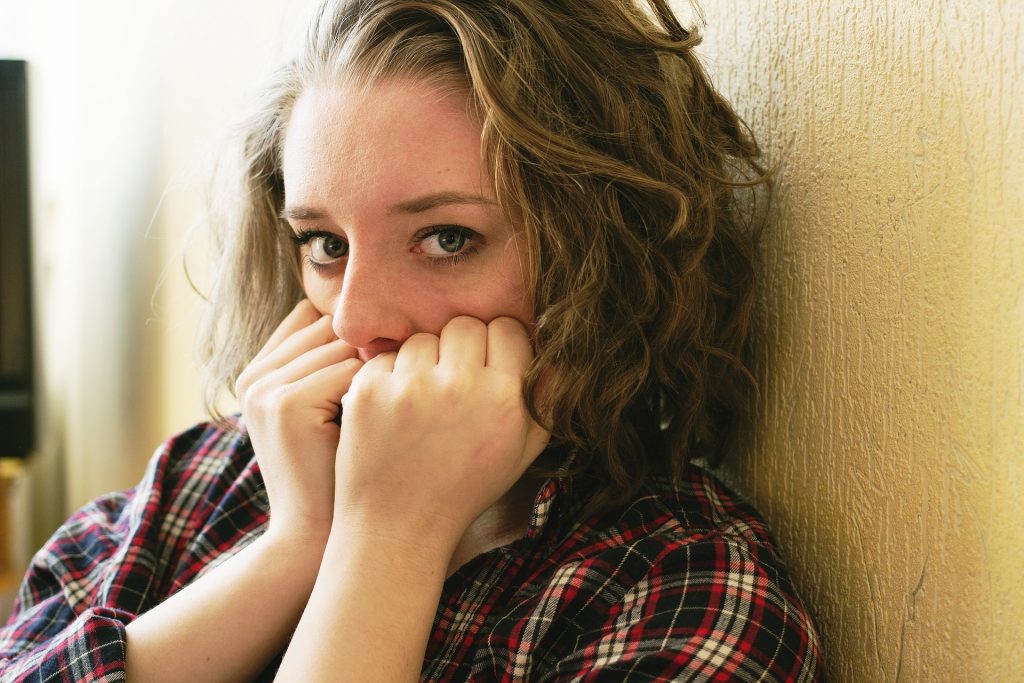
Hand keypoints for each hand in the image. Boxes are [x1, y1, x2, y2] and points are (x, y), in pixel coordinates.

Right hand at [235, 300, 362, 542]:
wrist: (317, 536)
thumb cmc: (337, 472)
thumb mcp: (326, 413)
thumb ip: (331, 366)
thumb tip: (379, 319)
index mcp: (257, 374)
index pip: (313, 317)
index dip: (351, 336)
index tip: (380, 368)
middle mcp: (253, 377)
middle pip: (330, 326)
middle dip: (366, 350)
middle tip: (390, 390)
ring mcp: (265, 389)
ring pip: (343, 345)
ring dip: (374, 373)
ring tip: (384, 411)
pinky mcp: (286, 404)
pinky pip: (350, 370)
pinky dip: (373, 392)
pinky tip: (378, 425)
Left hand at [333, 316, 549, 550]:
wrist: (398, 527)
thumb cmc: (464, 489)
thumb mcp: (522, 452)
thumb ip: (544, 398)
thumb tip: (556, 346)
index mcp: (505, 400)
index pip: (508, 328)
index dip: (498, 344)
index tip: (487, 366)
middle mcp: (461, 387)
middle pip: (465, 325)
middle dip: (460, 348)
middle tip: (452, 382)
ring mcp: (411, 387)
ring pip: (423, 337)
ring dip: (423, 361)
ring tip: (421, 401)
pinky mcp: (369, 390)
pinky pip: (386, 356)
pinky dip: (390, 377)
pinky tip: (394, 410)